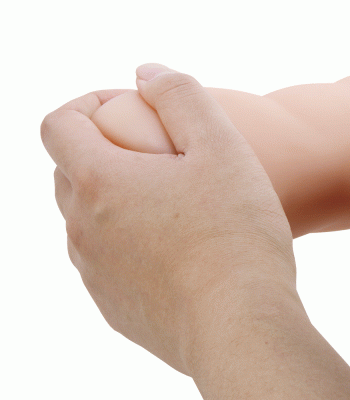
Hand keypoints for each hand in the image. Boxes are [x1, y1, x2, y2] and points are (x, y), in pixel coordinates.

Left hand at [40, 64, 296, 374]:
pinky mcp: (112, 306)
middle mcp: (82, 229)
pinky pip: (108, 258)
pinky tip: (180, 247)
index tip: (131, 109)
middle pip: (70, 171)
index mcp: (99, 183)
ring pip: (88, 218)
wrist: (241, 327)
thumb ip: (180, 95)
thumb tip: (145, 72)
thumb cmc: (236, 232)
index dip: (89, 104)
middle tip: (161, 154)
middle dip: (105, 149)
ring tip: (176, 202)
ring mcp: (94, 273)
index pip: (58, 124)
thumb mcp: (221, 145)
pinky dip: (130, 239)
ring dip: (118, 197)